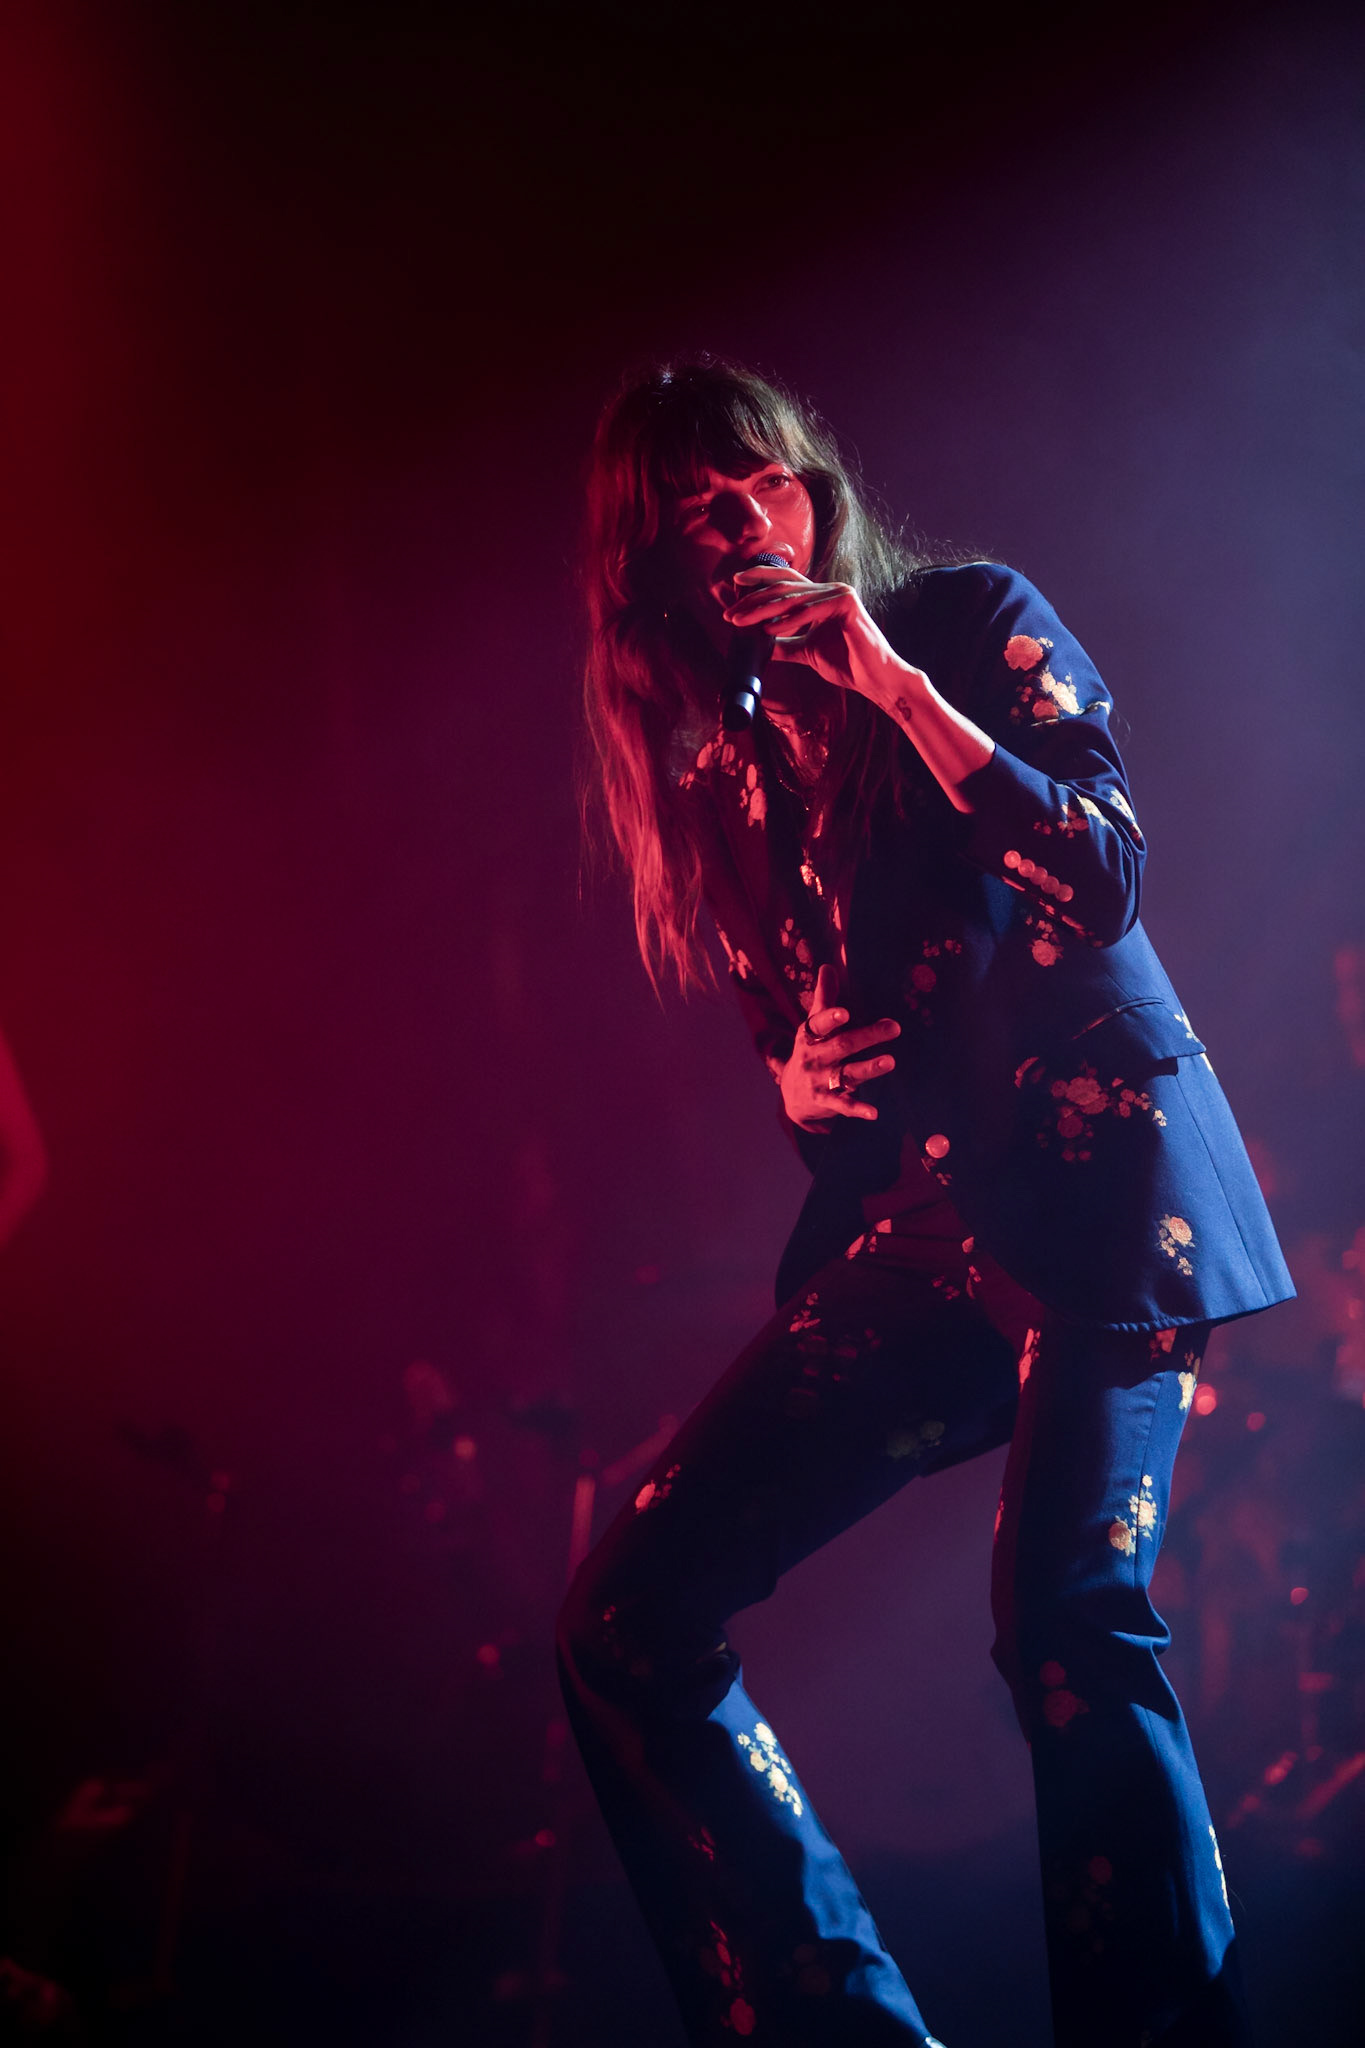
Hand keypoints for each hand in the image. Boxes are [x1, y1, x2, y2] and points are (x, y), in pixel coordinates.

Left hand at [725, 563, 913, 698]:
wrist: (874, 679)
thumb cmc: (847, 664)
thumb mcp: (807, 652)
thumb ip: (786, 644)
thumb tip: (761, 644)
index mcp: (822, 596)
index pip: (786, 581)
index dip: (760, 579)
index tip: (734, 584)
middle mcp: (831, 590)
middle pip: (785, 588)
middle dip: (754, 600)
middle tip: (730, 613)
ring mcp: (840, 594)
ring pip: (794, 598)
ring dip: (764, 610)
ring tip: (742, 622)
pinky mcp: (847, 605)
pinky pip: (811, 611)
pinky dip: (790, 621)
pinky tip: (770, 629)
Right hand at [779, 965, 899, 1128]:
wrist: (793, 1093)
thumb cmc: (811, 1050)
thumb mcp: (813, 1026)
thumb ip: (824, 998)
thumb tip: (828, 966)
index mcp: (810, 1035)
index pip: (818, 1024)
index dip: (830, 1019)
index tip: (845, 1013)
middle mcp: (814, 1057)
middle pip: (842, 1046)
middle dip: (867, 1036)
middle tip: (893, 1028)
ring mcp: (820, 1080)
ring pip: (846, 1074)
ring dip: (868, 1068)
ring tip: (890, 1061)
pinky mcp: (827, 1102)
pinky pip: (844, 1105)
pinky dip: (858, 1109)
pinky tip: (874, 1112)